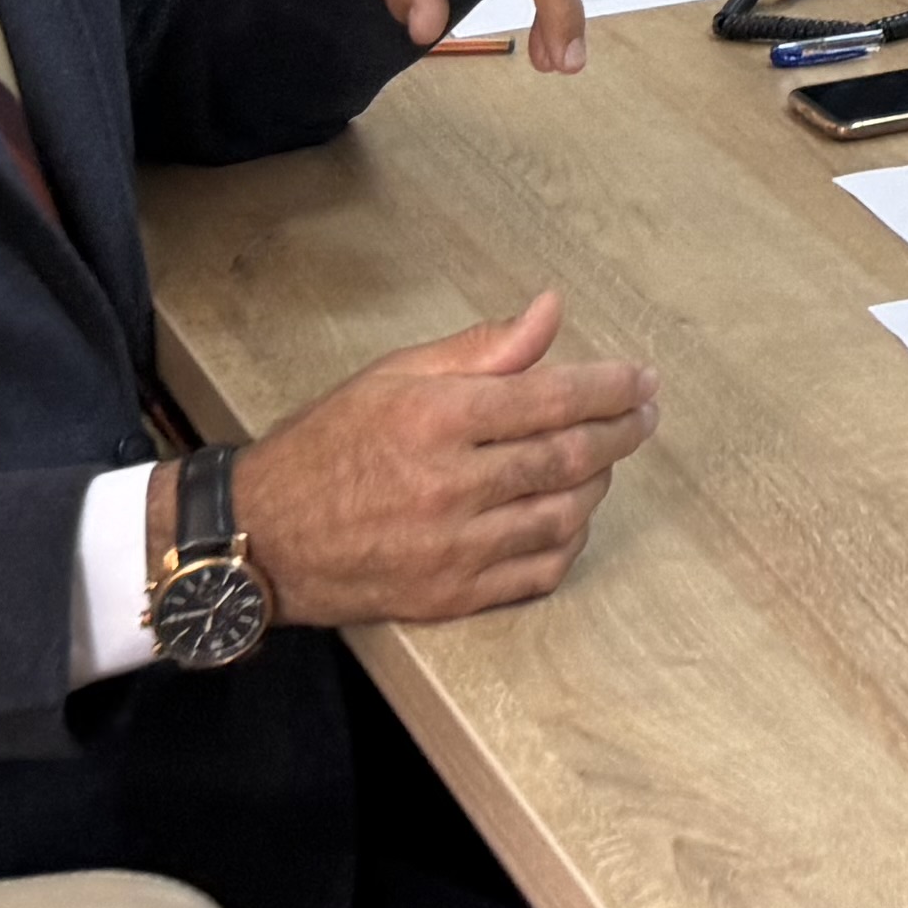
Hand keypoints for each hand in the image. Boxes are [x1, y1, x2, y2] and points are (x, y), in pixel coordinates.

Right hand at [234, 292, 659, 627]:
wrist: (262, 537)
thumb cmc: (327, 444)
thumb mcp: (394, 375)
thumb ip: (481, 348)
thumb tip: (551, 311)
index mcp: (437, 419)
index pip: (552, 398)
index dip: (610, 388)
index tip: (643, 380)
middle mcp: (451, 486)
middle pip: (569, 458)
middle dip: (622, 432)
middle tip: (645, 416)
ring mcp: (453, 549)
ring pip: (564, 516)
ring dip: (600, 485)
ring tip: (606, 460)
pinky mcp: (450, 596)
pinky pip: (539, 572)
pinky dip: (570, 542)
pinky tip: (572, 516)